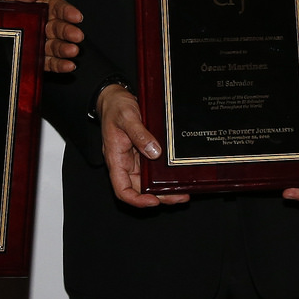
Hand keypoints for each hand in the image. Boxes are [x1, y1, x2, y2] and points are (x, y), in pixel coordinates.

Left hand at [0, 0, 85, 72]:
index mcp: (39, 8)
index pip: (57, 8)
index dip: (67, 12)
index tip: (76, 16)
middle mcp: (42, 26)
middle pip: (59, 28)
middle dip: (69, 32)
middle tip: (76, 36)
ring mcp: (39, 44)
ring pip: (55, 46)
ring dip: (65, 49)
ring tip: (72, 51)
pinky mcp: (34, 60)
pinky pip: (48, 63)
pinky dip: (59, 65)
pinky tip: (68, 65)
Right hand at [98, 84, 187, 208]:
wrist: (116, 98)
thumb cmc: (116, 108)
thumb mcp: (127, 118)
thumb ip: (139, 134)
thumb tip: (154, 151)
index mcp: (116, 159)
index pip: (122, 189)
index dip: (137, 199)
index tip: (153, 201)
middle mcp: (125, 163)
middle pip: (140, 190)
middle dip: (158, 197)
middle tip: (178, 198)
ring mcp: (135, 160)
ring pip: (148, 182)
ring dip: (164, 190)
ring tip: (182, 193)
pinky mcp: (144, 153)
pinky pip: (153, 170)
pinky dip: (165, 176)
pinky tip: (177, 177)